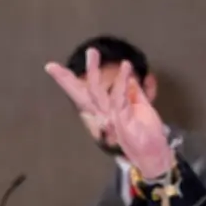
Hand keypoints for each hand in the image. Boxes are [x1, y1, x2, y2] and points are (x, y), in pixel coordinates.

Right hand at [45, 48, 172, 177]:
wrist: (155, 153)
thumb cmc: (147, 133)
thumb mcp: (141, 108)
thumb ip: (135, 92)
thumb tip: (131, 77)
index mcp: (105, 111)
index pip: (84, 94)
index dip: (68, 81)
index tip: (51, 67)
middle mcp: (104, 114)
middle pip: (82, 94)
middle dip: (68, 77)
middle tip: (60, 59)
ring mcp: (111, 117)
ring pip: (97, 93)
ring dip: (94, 71)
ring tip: (92, 53)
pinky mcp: (123, 119)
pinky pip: (120, 97)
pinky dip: (122, 81)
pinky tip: (126, 68)